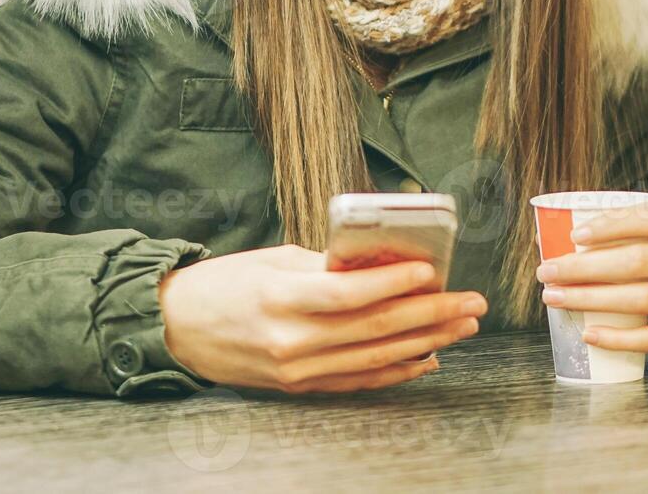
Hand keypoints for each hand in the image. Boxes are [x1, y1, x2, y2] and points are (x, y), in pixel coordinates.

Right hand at [158, 244, 485, 393]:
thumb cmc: (224, 283)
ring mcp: (295, 368)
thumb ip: (327, 265)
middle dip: (431, 315)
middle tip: (471, 302)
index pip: (348, 294)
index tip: (432, 271)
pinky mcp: (297, 386)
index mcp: (280, 297)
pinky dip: (396, 371)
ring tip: (462, 326)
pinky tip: (428, 358)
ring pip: (374, 358)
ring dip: (426, 342)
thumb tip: (382, 263)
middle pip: (373, 329)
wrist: (176, 327)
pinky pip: (357, 381)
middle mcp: (290, 339)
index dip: (394, 284)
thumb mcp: (273, 259)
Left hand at [535, 201, 647, 354]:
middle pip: (636, 262)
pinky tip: (589, 333)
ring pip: (641, 299)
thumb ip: (637, 231)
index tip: (575, 235)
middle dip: (585, 267)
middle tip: (548, 271)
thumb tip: (561, 231)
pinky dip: (618, 338)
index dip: (612, 225)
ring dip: (591, 299)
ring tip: (555, 297)